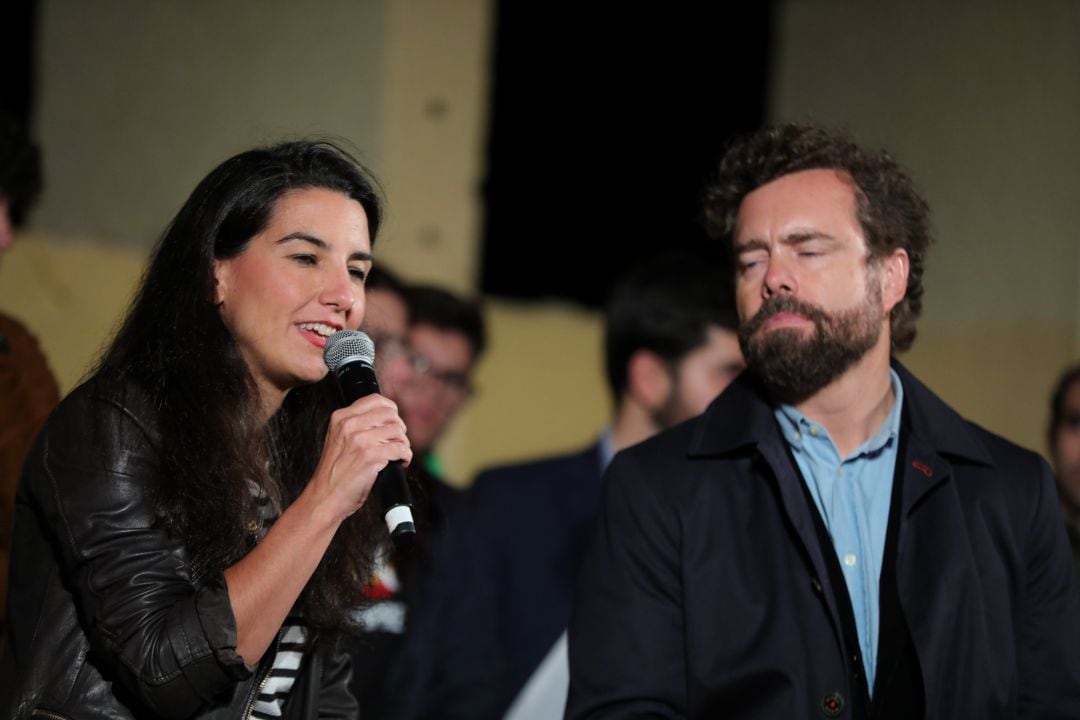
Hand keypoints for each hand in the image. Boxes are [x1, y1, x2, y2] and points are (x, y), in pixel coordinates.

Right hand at [309, 394, 411, 519]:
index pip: (375, 399)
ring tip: (397, 454)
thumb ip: (355, 426)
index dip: (390, 410)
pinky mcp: (371, 456)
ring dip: (403, 443)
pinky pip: (400, 448)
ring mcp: (360, 440)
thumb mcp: (337, 440)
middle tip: (396, 441)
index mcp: (340, 418)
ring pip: (397, 430)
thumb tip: (385, 419)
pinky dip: (405, 456)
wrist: (324, 497)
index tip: (393, 422)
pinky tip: (400, 462)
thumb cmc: (333, 473)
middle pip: (390, 413)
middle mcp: (350, 425)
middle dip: (399, 427)